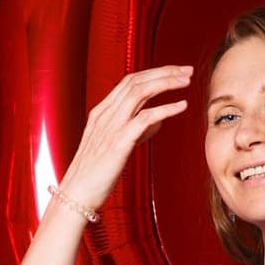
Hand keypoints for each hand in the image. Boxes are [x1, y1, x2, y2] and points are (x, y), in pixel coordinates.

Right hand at [58, 66, 192, 209]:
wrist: (76, 194)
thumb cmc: (95, 175)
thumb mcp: (115, 145)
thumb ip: (136, 129)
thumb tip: (159, 120)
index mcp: (102, 113)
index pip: (129, 81)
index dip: (154, 73)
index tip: (176, 71)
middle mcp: (105, 115)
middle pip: (136, 81)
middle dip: (165, 72)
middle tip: (188, 70)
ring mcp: (111, 127)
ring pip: (140, 92)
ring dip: (167, 83)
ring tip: (187, 81)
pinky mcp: (118, 143)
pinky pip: (144, 118)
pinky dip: (166, 108)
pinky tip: (182, 105)